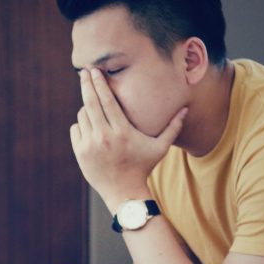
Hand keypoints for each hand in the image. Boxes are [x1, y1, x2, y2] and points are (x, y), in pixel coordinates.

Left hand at [70, 68, 187, 208]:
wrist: (124, 192)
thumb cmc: (143, 167)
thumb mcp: (160, 148)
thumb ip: (172, 127)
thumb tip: (186, 109)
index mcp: (123, 131)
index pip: (108, 101)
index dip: (100, 84)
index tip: (95, 71)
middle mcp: (104, 136)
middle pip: (90, 103)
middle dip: (86, 85)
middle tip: (84, 73)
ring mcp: (90, 145)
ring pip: (82, 115)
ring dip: (87, 109)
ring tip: (96, 111)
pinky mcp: (80, 153)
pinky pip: (76, 129)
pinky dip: (82, 125)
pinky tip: (90, 128)